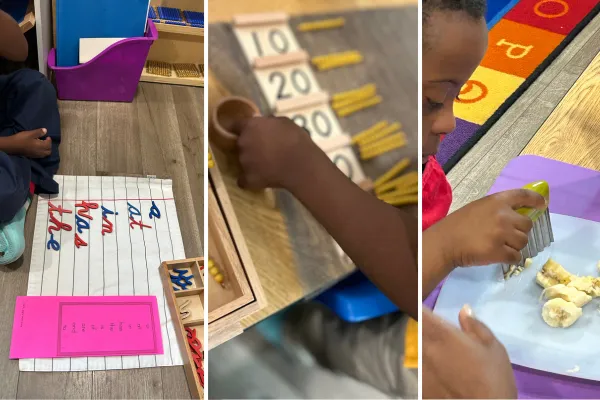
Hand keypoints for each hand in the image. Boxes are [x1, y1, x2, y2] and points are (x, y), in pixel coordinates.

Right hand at [1, 129, 51, 157]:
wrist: (11, 146)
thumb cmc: (21, 139)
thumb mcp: (30, 133)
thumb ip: (39, 132)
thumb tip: (46, 130)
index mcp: (40, 146)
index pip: (49, 145)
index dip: (49, 140)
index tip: (47, 137)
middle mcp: (40, 152)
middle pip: (48, 151)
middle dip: (49, 146)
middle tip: (46, 141)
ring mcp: (35, 155)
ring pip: (44, 154)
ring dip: (46, 150)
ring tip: (42, 144)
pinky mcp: (31, 156)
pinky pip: (40, 156)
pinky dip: (42, 152)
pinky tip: (38, 148)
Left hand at [233, 116, 319, 189]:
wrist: (301, 165)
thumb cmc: (296, 139)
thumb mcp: (284, 122)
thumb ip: (269, 122)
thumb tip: (265, 123)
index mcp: (250, 126)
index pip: (235, 125)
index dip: (241, 128)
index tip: (248, 131)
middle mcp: (242, 143)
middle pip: (240, 143)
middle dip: (250, 146)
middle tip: (265, 149)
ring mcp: (244, 162)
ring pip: (243, 161)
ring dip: (252, 162)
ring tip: (268, 166)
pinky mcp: (249, 179)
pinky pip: (244, 180)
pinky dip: (251, 179)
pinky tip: (261, 179)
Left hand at [423, 306, 516, 398]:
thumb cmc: (494, 375)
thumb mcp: (492, 346)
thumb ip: (475, 326)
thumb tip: (465, 309)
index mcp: (444, 335)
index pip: (421, 312)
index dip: (418, 304)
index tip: (420, 299)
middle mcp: (428, 348)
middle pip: (418, 330)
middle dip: (424, 325)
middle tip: (438, 329)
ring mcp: (423, 367)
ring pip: (418, 348)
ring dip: (425, 344)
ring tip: (443, 352)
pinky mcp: (423, 384)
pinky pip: (421, 367)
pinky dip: (427, 364)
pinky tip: (442, 370)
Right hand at [430, 189, 545, 267]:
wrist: (446, 242)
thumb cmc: (459, 224)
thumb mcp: (479, 208)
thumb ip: (498, 209)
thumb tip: (518, 216)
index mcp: (497, 201)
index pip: (524, 196)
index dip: (536, 199)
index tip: (542, 204)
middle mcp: (503, 216)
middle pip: (528, 225)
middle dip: (520, 231)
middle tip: (507, 236)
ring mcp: (502, 234)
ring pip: (523, 242)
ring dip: (515, 246)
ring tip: (500, 246)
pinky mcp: (500, 252)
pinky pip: (517, 257)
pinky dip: (511, 258)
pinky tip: (499, 256)